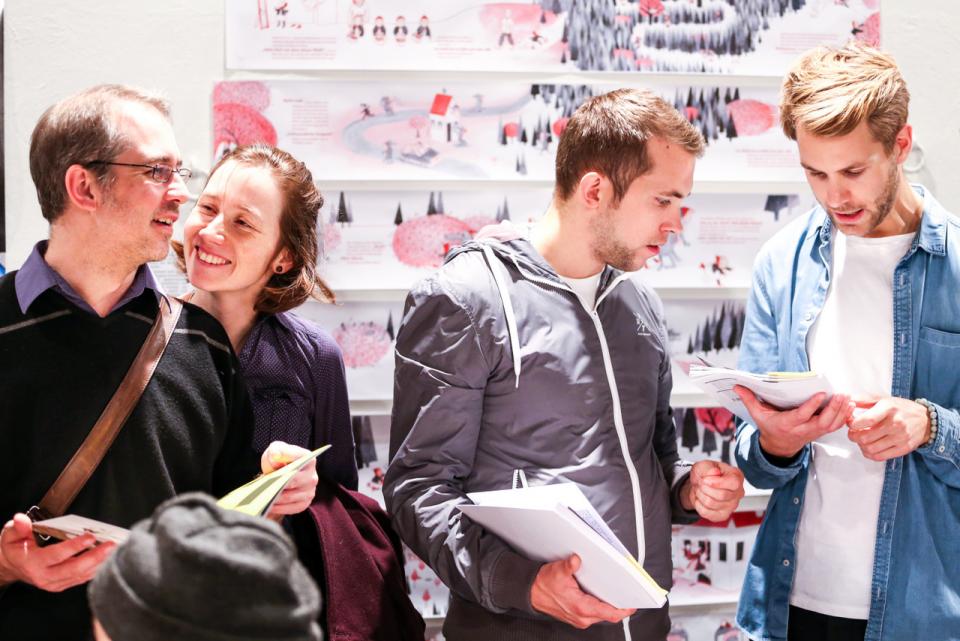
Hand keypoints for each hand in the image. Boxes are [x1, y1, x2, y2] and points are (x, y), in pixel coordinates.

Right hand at [0, 514, 114, 591]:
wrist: (11, 566)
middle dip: (95, 556)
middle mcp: (44, 576)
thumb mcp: (10, 535)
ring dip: (100, 563)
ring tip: (114, 550)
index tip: (90, 537)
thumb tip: (22, 519)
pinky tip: (107, 558)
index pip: (57, 555)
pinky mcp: (62, 584)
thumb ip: (19, 527)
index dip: (75, 546)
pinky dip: (96, 568)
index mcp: (33, 563)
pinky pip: (82, 578)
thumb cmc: (14, 549)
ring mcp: (54, 583)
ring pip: (81, 575)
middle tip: (111, 545)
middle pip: (74, 568)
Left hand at [260, 441, 318, 519]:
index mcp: (308, 459)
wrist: (278, 479)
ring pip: (290, 496)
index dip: (287, 456)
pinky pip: (291, 508)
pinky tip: (269, 504)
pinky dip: (279, 507)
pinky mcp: (304, 504)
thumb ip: (276, 450)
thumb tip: (276, 455)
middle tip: (264, 484)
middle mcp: (312, 476)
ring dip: (276, 497)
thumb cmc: (277, 463)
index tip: (274, 457)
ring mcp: (310, 491)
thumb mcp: (274, 451)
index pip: (299, 457)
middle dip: (278, 483)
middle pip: (294, 481)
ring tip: (264, 495)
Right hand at [530, 554, 635, 628]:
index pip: (610, 613)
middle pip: (609, 615)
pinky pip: (595, 614)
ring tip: (616, 595)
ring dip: (610, 606)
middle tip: (628, 595)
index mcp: (581, 608)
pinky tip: (601, 597)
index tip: (634, 605)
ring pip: (602, 615)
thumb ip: (568, 566)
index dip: (625, 610)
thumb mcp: (557, 571)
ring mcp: (580, 618)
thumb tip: (576, 560)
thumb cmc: (544, 585)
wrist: (532, 592)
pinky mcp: (578, 616)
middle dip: (619, 606)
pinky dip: (601, 606)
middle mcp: (582, 617)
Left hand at [681, 460, 744, 521]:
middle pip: (721, 495)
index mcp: (737, 477)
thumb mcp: (704, 465)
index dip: (717, 482)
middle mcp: (738, 492)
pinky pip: (706, 512)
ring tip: (701, 490)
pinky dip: (698, 504)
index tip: (705, 479)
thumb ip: (709, 467)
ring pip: (711, 503)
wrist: (700, 485)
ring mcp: (732, 506)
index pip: (734, 483)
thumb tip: (715, 472)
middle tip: (701, 483)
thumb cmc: (706, 474)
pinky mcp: (723, 515)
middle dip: (705, 488)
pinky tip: (701, 499)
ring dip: (700, 495)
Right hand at [734, 386, 854, 457]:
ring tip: (847, 398)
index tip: (821, 394)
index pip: (802, 415)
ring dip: (841, 412)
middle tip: (841, 394)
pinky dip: (844, 417)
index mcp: (787, 424)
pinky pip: (835, 426)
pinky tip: (849, 405)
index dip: (812, 406)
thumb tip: (736, 385)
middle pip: (822, 422)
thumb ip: (749, 399)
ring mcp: (814, 432)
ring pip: (831, 424)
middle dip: (833, 409)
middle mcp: (803, 429)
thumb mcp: (757, 414)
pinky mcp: (820, 432)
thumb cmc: (769, 426)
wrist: (779, 446)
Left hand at [847, 398, 930, 460]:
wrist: (925, 420)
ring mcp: (901, 437)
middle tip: (853, 433)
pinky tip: (869, 448)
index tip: (850, 423)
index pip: (867, 420)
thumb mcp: (883, 399)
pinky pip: (880, 457)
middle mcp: (896, 423)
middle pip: (865, 437)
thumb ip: (863, 399)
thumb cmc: (900, 408)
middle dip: (853, 436)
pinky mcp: (904, 449)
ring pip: (871, 449)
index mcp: (889, 408)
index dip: (853, 424)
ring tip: (861, 440)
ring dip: (861, 446)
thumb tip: (847, 401)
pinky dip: (870, 454)